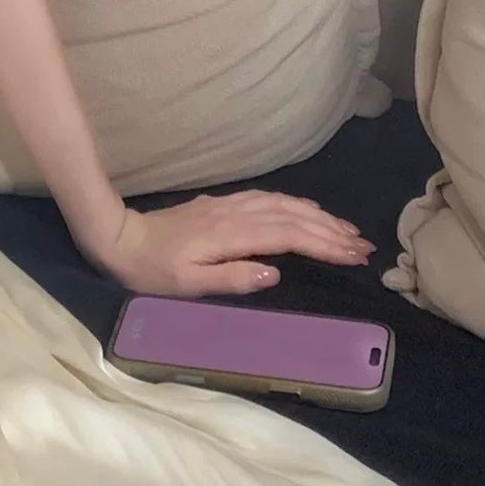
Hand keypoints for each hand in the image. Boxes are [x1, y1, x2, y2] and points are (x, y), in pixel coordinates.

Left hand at [91, 190, 373, 297]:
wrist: (119, 239)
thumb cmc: (151, 272)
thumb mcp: (187, 285)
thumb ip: (231, 278)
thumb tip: (275, 272)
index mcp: (230, 236)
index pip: (288, 237)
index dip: (324, 244)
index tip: (353, 255)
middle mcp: (235, 215)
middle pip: (293, 218)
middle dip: (332, 231)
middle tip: (364, 246)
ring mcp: (229, 206)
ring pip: (284, 205)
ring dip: (319, 216)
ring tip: (348, 231)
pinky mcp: (222, 205)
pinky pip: (269, 200)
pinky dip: (296, 205)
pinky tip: (308, 212)